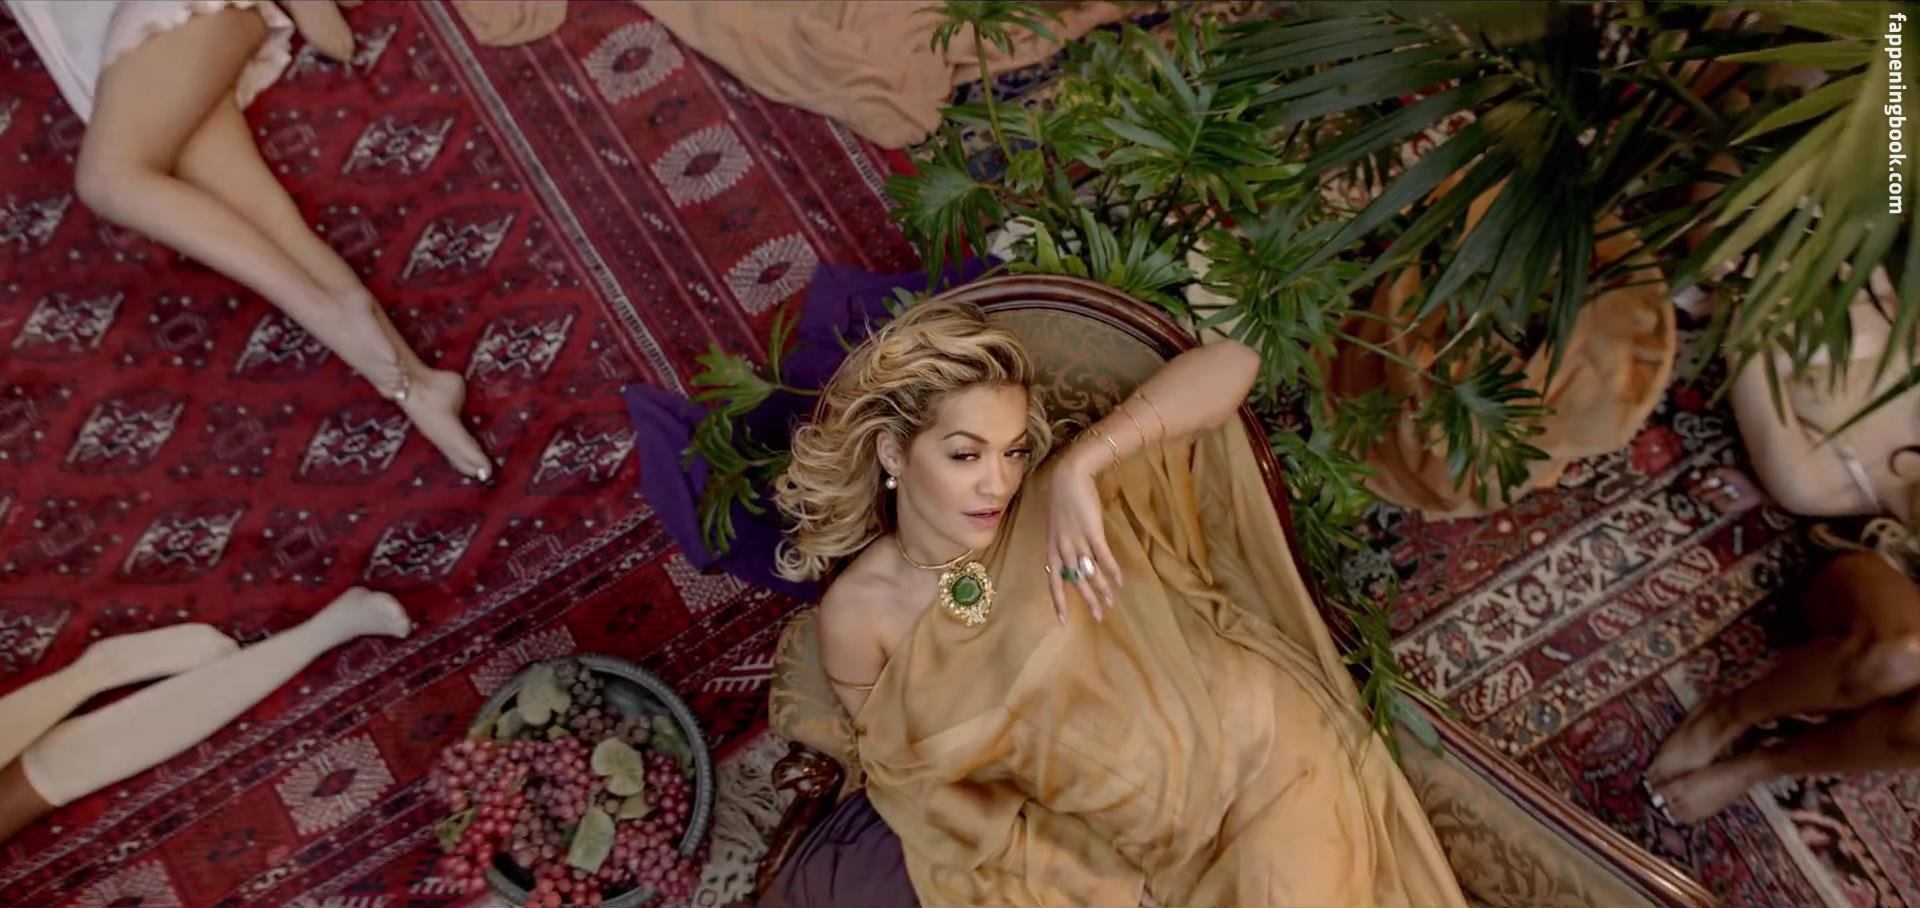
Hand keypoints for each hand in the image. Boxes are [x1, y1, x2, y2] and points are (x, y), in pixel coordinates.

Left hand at [1045, 457, 1120, 623]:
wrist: (1069, 477)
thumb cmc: (1063, 501)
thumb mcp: (1058, 528)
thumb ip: (1063, 547)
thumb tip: (1072, 565)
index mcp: (1052, 549)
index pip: (1054, 581)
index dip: (1059, 601)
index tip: (1063, 620)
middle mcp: (1062, 548)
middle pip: (1074, 581)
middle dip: (1086, 600)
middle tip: (1098, 617)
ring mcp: (1076, 540)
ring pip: (1089, 571)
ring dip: (1101, 588)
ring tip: (1111, 602)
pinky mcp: (1091, 531)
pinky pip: (1102, 556)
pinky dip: (1111, 569)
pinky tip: (1119, 581)